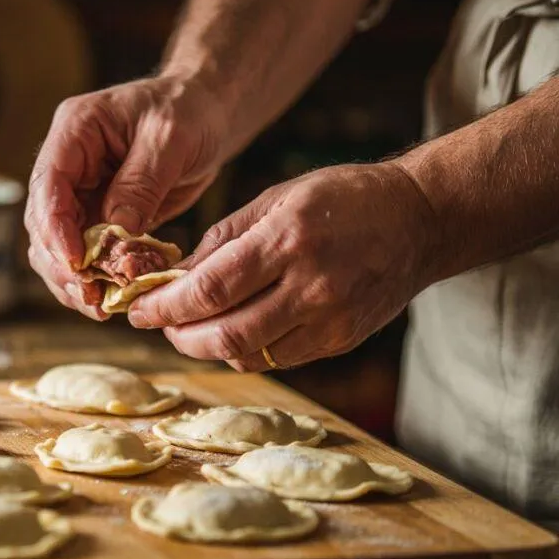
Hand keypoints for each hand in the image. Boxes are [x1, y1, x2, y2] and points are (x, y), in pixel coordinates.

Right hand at [25, 75, 228, 318]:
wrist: (206, 112)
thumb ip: (141, 181)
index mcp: (75, 131)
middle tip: (89, 295)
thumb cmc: (188, 109)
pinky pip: (87, 254)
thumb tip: (116, 230)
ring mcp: (81, 192)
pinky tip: (112, 299)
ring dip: (73, 279)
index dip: (56, 228)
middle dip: (62, 263)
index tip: (76, 263)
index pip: (49, 184)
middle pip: (43, 222)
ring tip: (99, 306)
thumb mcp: (170, 137)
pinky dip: (96, 279)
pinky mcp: (99, 216)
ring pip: (57, 246)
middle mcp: (68, 164)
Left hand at [127, 163, 440, 370]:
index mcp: (288, 240)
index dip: (166, 307)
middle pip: (225, 335)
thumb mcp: (276, 199)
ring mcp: (330, 320)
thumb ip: (222, 239)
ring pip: (249, 355)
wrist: (420, 220)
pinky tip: (233, 331)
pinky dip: (245, 351)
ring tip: (192, 328)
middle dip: (181, 336)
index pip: (210, 290)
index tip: (138, 310)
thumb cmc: (341, 199)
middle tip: (161, 325)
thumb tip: (176, 277)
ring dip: (209, 348)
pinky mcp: (342, 340)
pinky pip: (278, 359)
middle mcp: (311, 286)